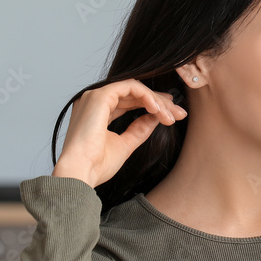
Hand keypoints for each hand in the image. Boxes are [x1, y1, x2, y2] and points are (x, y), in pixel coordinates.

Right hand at [52, 79, 186, 186]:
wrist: (80, 173)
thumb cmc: (96, 165)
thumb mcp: (125, 144)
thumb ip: (140, 129)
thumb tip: (157, 116)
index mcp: (97, 113)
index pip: (129, 102)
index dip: (152, 106)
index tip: (172, 115)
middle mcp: (94, 101)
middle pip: (134, 95)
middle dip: (160, 104)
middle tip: (180, 114)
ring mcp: (95, 97)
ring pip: (134, 89)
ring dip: (156, 102)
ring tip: (171, 116)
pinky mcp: (99, 96)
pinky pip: (130, 87)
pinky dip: (147, 96)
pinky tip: (158, 110)